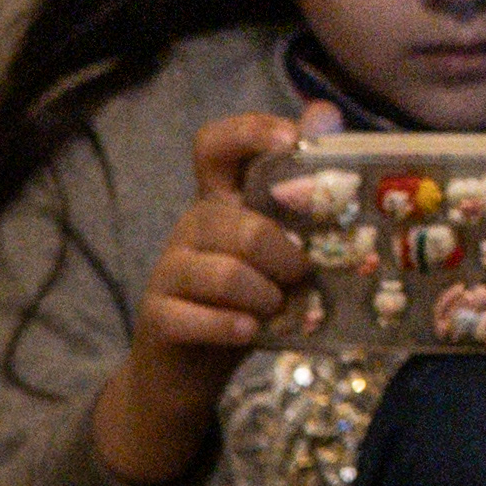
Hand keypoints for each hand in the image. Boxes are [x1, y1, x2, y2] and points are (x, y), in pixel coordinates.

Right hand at [92, 109, 320, 485]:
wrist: (187, 370)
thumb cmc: (248, 301)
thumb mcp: (279, 252)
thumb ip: (303, 201)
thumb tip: (330, 115)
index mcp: (222, 202)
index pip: (215, 146)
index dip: (249, 132)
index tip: (292, 142)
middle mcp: (191, 227)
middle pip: (240, 224)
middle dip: (285, 255)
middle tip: (303, 277)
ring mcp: (167, 270)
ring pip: (224, 272)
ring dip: (264, 296)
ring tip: (277, 309)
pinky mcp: (156, 314)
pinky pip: (194, 316)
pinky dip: (230, 327)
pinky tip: (248, 332)